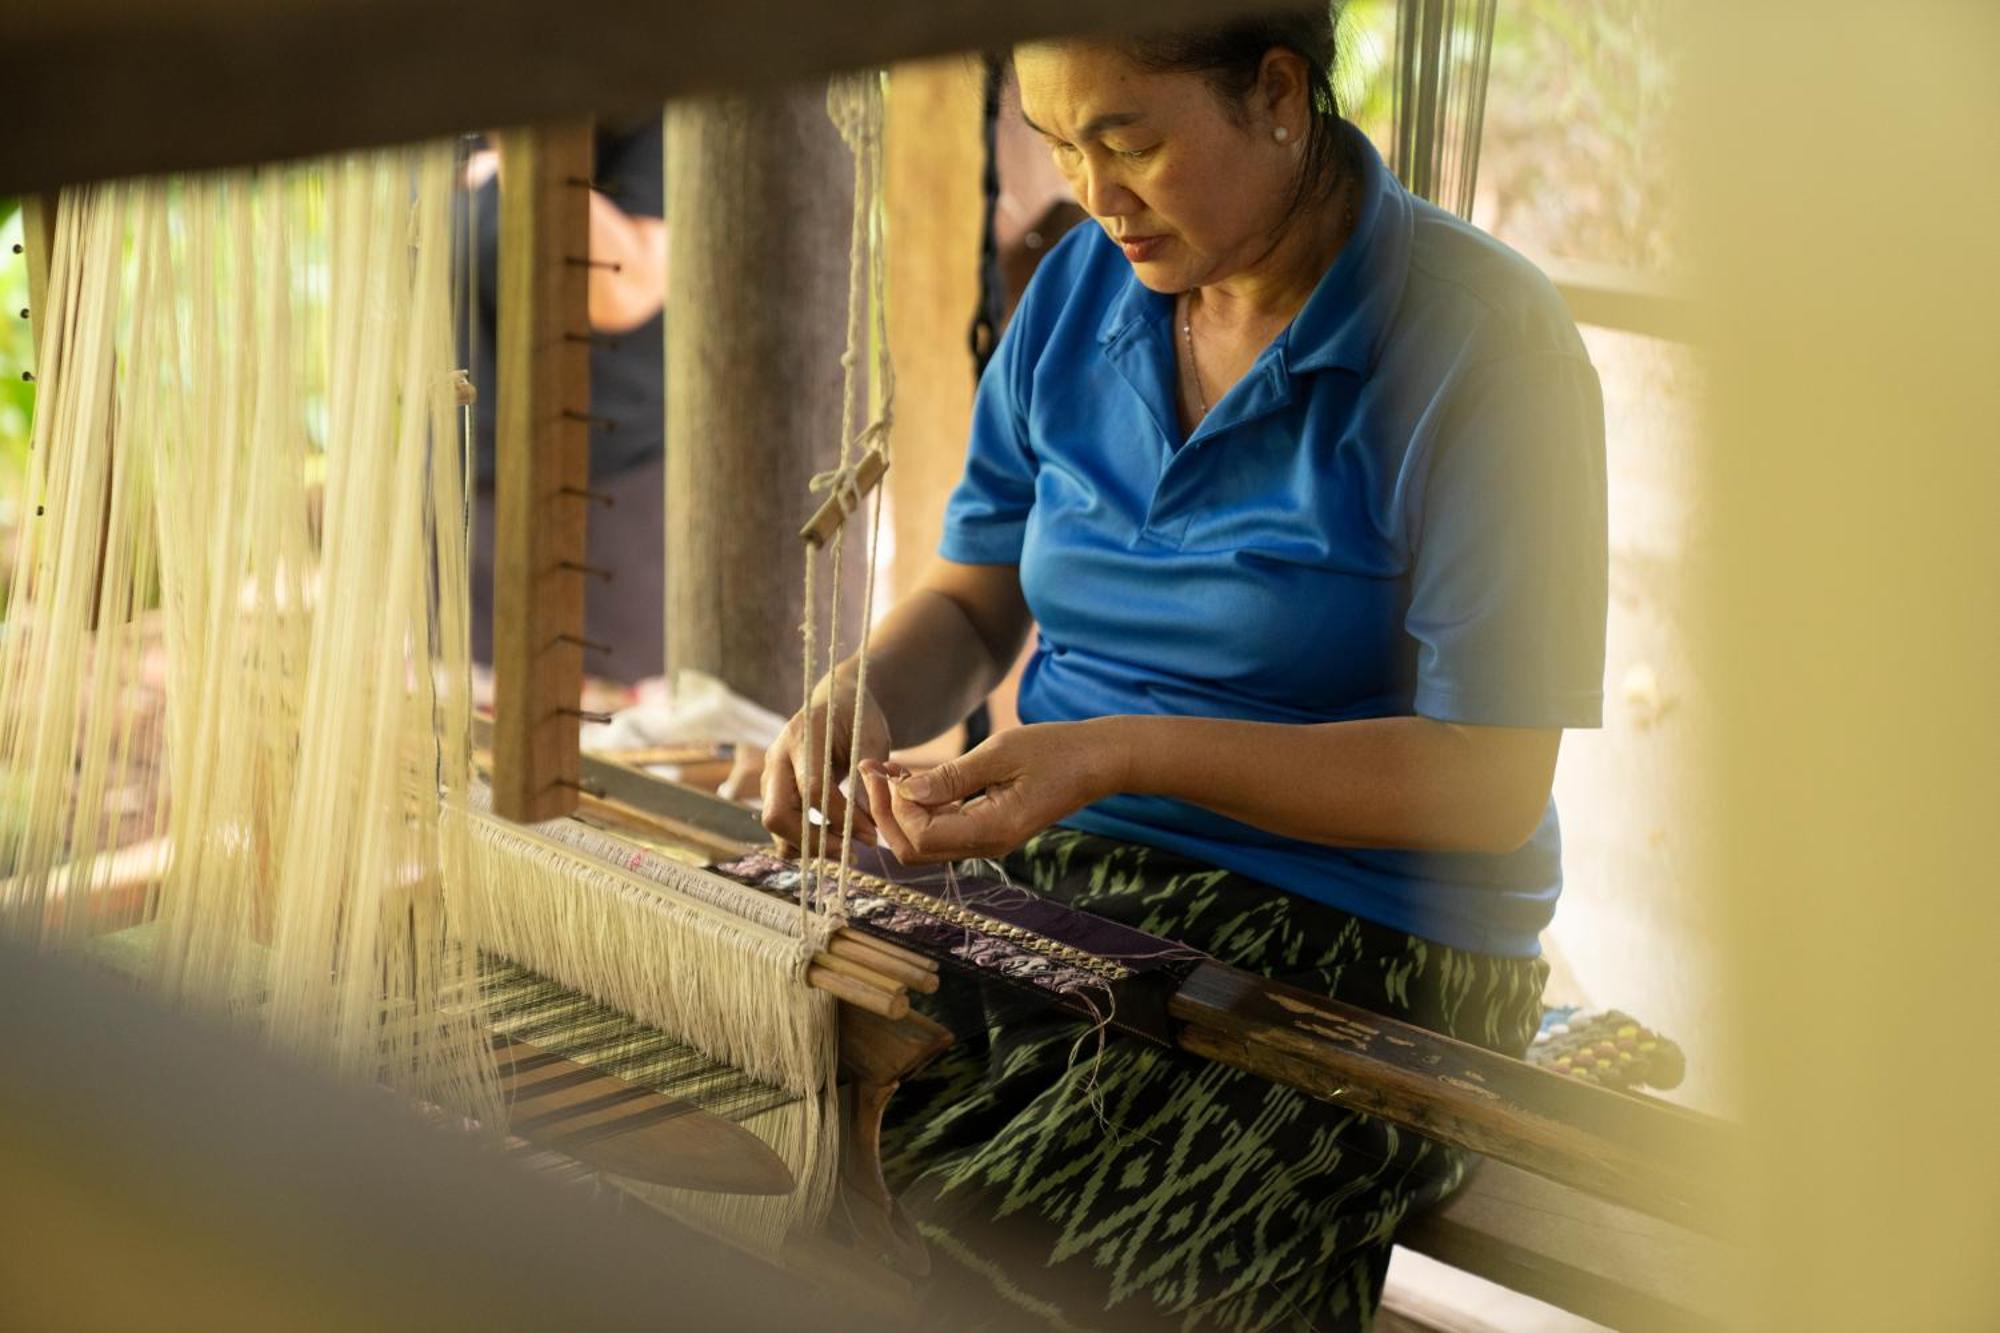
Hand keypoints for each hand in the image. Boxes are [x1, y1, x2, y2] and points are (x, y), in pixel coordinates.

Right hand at [760, 677, 892, 856]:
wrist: (833, 701)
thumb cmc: (857, 717)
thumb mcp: (872, 740)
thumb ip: (868, 780)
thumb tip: (867, 826)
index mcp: (803, 736)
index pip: (814, 789)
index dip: (842, 818)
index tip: (870, 835)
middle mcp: (777, 756)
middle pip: (778, 813)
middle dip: (814, 841)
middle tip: (850, 854)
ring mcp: (769, 773)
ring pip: (775, 824)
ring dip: (807, 846)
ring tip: (845, 852)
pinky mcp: (772, 789)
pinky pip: (779, 824)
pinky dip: (801, 841)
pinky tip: (830, 843)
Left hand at [856, 722, 1124, 864]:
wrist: (1096, 762)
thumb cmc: (1054, 750)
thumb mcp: (1000, 753)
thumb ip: (951, 777)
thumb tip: (905, 791)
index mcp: (993, 830)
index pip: (922, 836)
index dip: (896, 808)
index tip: (886, 771)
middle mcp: (986, 846)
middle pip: (914, 850)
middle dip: (887, 813)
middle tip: (873, 771)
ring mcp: (986, 842)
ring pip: (923, 842)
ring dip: (899, 809)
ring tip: (883, 770)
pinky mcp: (986, 830)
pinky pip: (941, 828)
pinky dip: (919, 806)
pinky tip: (907, 776)